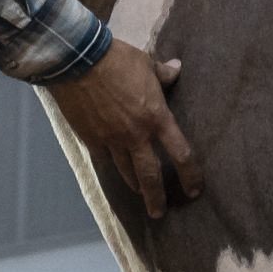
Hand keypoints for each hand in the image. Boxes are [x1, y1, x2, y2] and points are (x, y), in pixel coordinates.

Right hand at [49, 38, 201, 218]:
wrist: (78, 60)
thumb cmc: (116, 59)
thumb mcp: (146, 63)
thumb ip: (164, 73)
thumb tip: (177, 68)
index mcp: (157, 118)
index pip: (181, 154)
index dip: (191, 175)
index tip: (194, 190)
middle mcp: (136, 135)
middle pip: (151, 175)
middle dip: (156, 197)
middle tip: (160, 212)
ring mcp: (112, 140)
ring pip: (126, 172)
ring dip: (134, 185)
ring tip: (138, 193)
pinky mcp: (91, 139)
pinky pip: (103, 160)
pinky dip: (110, 167)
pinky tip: (113, 171)